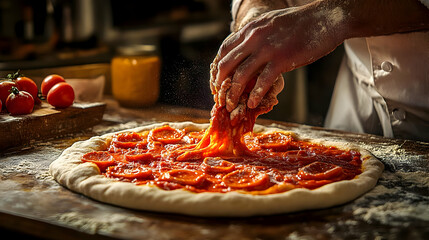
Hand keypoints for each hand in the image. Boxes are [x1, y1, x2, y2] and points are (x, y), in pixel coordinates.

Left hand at [213, 2, 344, 111]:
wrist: (326, 18)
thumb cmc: (302, 23)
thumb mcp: (271, 23)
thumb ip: (257, 35)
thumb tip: (248, 49)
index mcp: (251, 29)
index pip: (225, 50)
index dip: (218, 68)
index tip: (219, 81)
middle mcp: (254, 38)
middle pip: (227, 64)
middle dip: (220, 83)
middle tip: (220, 97)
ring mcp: (267, 49)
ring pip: (241, 75)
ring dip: (233, 93)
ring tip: (231, 105)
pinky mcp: (281, 60)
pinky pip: (262, 82)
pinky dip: (254, 96)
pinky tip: (252, 104)